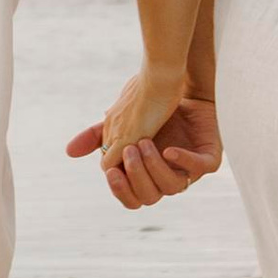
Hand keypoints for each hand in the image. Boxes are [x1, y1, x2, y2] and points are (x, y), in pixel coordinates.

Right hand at [66, 76, 222, 212]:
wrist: (177, 81)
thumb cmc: (148, 104)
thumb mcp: (117, 121)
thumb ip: (96, 138)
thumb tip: (69, 152)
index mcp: (144, 174)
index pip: (130, 195)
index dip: (121, 187)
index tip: (112, 171)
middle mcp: (166, 175)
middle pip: (149, 196)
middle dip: (136, 176)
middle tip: (130, 150)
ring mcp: (188, 168)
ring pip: (172, 186)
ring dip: (154, 166)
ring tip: (145, 142)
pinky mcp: (207, 156)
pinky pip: (198, 167)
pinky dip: (183, 160)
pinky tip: (170, 150)